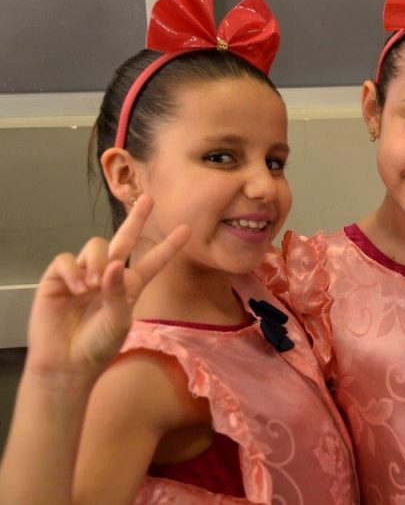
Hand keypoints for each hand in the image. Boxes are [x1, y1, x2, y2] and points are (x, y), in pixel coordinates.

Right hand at [25, 195, 189, 381]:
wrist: (67, 365)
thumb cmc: (98, 347)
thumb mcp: (119, 321)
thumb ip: (119, 292)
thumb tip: (113, 264)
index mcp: (130, 286)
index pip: (152, 261)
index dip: (168, 246)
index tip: (187, 229)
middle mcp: (109, 276)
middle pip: (124, 240)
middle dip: (136, 219)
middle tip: (148, 198)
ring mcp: (83, 275)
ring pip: (95, 247)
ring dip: (97, 261)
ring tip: (92, 286)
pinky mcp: (57, 279)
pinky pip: (66, 259)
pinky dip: (72, 270)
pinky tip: (76, 287)